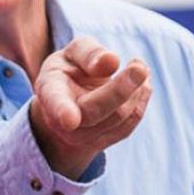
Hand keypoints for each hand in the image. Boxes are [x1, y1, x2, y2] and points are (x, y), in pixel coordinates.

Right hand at [27, 36, 151, 178]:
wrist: (71, 98)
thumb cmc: (71, 69)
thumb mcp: (73, 52)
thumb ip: (89, 52)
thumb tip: (111, 61)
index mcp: (50, 91)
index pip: (55, 102)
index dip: (62, 111)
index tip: (70, 121)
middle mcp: (61, 121)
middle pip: (94, 111)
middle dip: (119, 90)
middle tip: (139, 67)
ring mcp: (82, 136)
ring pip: (117, 117)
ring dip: (136, 90)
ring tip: (139, 68)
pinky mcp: (103, 141)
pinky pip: (129, 124)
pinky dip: (141, 101)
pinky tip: (142, 84)